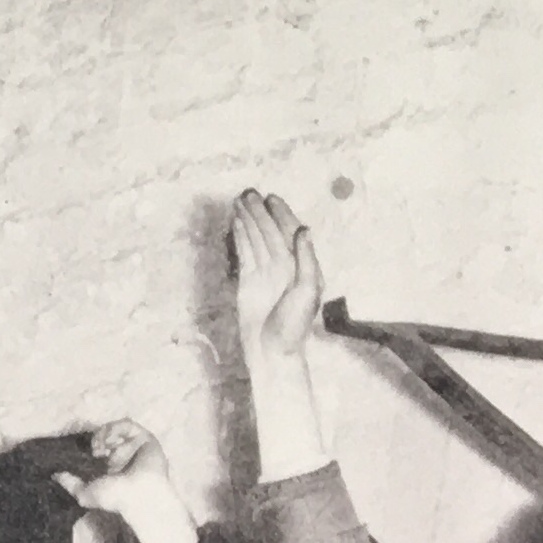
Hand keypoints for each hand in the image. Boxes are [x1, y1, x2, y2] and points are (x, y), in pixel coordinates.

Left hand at [56, 418, 198, 542]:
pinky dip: (115, 428)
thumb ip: (70, 484)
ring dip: (103, 434)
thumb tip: (55, 476)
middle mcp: (122, 455)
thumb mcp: (85, 493)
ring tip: (99, 446)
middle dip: (94, 439)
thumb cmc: (116, 498)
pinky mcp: (145, 439)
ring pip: (114, 429)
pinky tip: (108, 440)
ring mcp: (134, 446)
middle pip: (104, 436)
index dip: (85, 445)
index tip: (78, 451)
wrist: (139, 496)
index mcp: (110, 467)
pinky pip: (128, 425)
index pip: (95, 448)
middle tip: (92, 449)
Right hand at [230, 189, 323, 360]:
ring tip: (238, 201)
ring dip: (248, 220)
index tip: (269, 198)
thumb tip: (303, 229)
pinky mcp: (248, 281)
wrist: (272, 350)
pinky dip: (240, 237)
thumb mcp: (307, 292)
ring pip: (256, 239)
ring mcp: (265, 272)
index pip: (290, 233)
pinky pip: (244, 253)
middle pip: (270, 232)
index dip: (281, 214)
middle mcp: (285, 265)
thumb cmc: (294, 325)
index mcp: (302, 265)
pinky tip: (235, 223)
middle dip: (260, 212)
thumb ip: (306, 259)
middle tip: (247, 193)